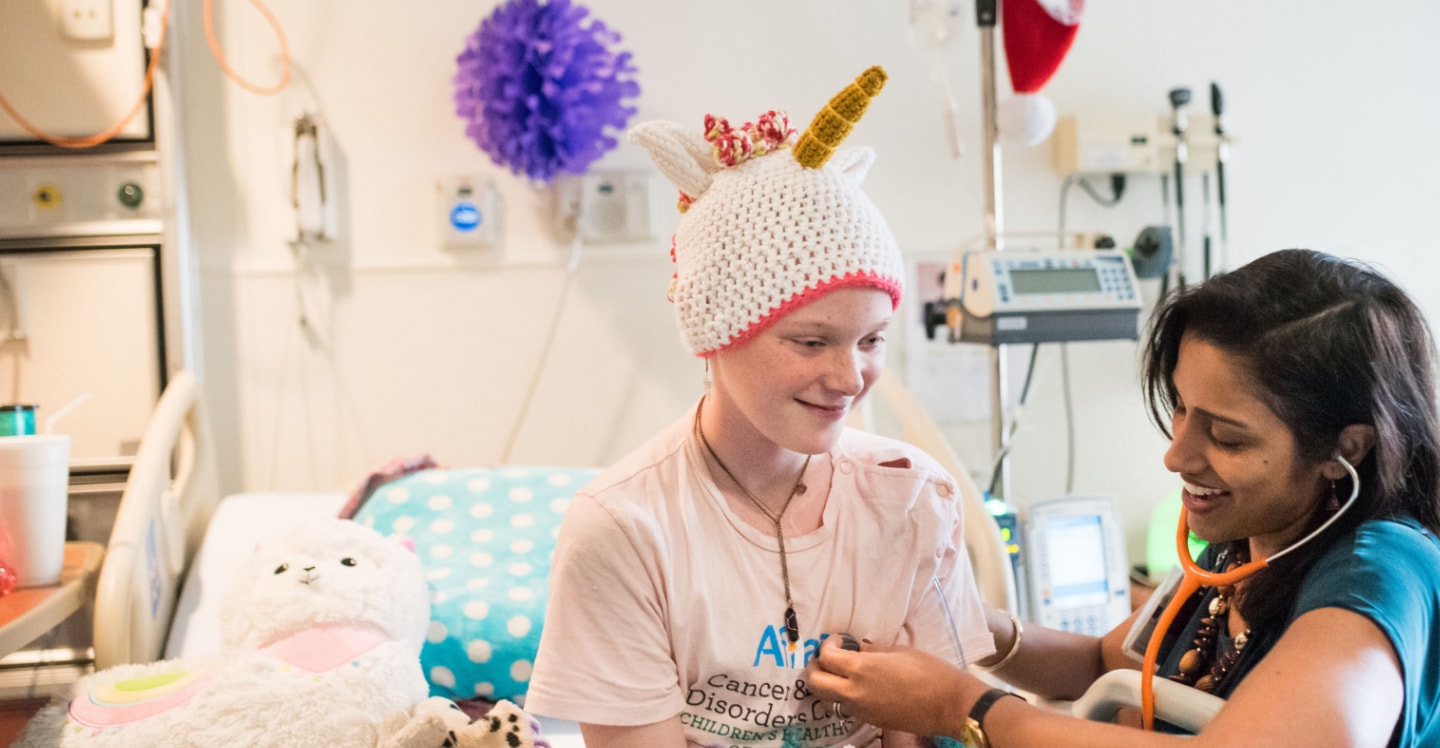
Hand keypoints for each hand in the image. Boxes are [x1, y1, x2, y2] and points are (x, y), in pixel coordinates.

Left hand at [807, 637, 979, 738]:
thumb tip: (858, 649)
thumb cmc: (929, 671)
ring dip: (827, 685)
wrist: (948, 704)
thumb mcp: (899, 652)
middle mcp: (855, 692)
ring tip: (840, 674)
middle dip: (815, 668)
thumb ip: (872, 650)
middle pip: (815, 683)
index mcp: (861, 669)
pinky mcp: (870, 721)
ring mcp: (861, 710)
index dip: (826, 646)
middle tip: (827, 658)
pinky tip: (857, 687)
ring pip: (827, 699)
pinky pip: (846, 709)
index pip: (826, 658)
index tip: (837, 641)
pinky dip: (843, 697)